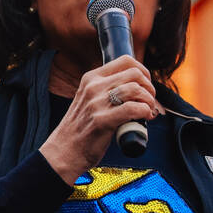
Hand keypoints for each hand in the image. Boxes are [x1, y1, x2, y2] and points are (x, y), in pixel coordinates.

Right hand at [39, 56, 158, 184]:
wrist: (63, 152)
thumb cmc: (79, 129)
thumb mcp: (88, 100)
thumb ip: (106, 90)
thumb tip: (136, 86)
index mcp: (90, 79)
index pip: (126, 60)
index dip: (143, 71)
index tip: (146, 84)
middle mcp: (93, 87)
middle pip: (135, 74)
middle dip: (149, 87)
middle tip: (149, 101)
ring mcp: (96, 103)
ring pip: (136, 89)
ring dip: (149, 101)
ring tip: (148, 111)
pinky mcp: (102, 120)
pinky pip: (134, 109)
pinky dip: (145, 112)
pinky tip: (144, 119)